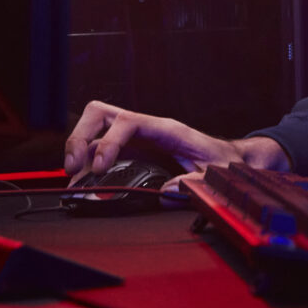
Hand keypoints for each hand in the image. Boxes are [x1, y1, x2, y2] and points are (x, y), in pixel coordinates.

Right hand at [62, 101, 285, 177]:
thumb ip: (193, 183)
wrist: (233, 160)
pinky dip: (88, 159)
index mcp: (167, 130)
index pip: (128, 123)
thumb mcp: (216, 175)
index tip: (99, 168)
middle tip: (73, 167)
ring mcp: (138, 136)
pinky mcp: (134, 148)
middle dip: (80, 137)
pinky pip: (103, 145)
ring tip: (73, 175)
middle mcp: (148, 128)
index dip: (108, 143)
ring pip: (96, 126)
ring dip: (79, 146)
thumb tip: (166, 192)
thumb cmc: (225, 163)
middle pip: (101, 114)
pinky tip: (85, 178)